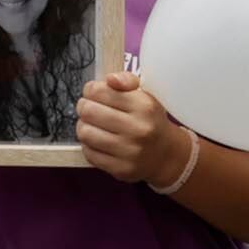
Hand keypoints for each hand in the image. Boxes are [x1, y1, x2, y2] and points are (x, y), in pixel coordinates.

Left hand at [75, 71, 185, 185]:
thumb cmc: (150, 120)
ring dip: (83, 126)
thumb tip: (110, 79)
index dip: (90, 90)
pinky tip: (96, 141)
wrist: (166, 155)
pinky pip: (89, 153)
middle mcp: (138, 129)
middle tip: (88, 108)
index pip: (100, 91)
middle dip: (84, 107)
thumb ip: (127, 81)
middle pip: (89, 111)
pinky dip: (88, 145)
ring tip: (90, 124)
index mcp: (144, 106)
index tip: (93, 93)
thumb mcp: (145, 95)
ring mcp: (129, 151)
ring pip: (85, 133)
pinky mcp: (120, 169)